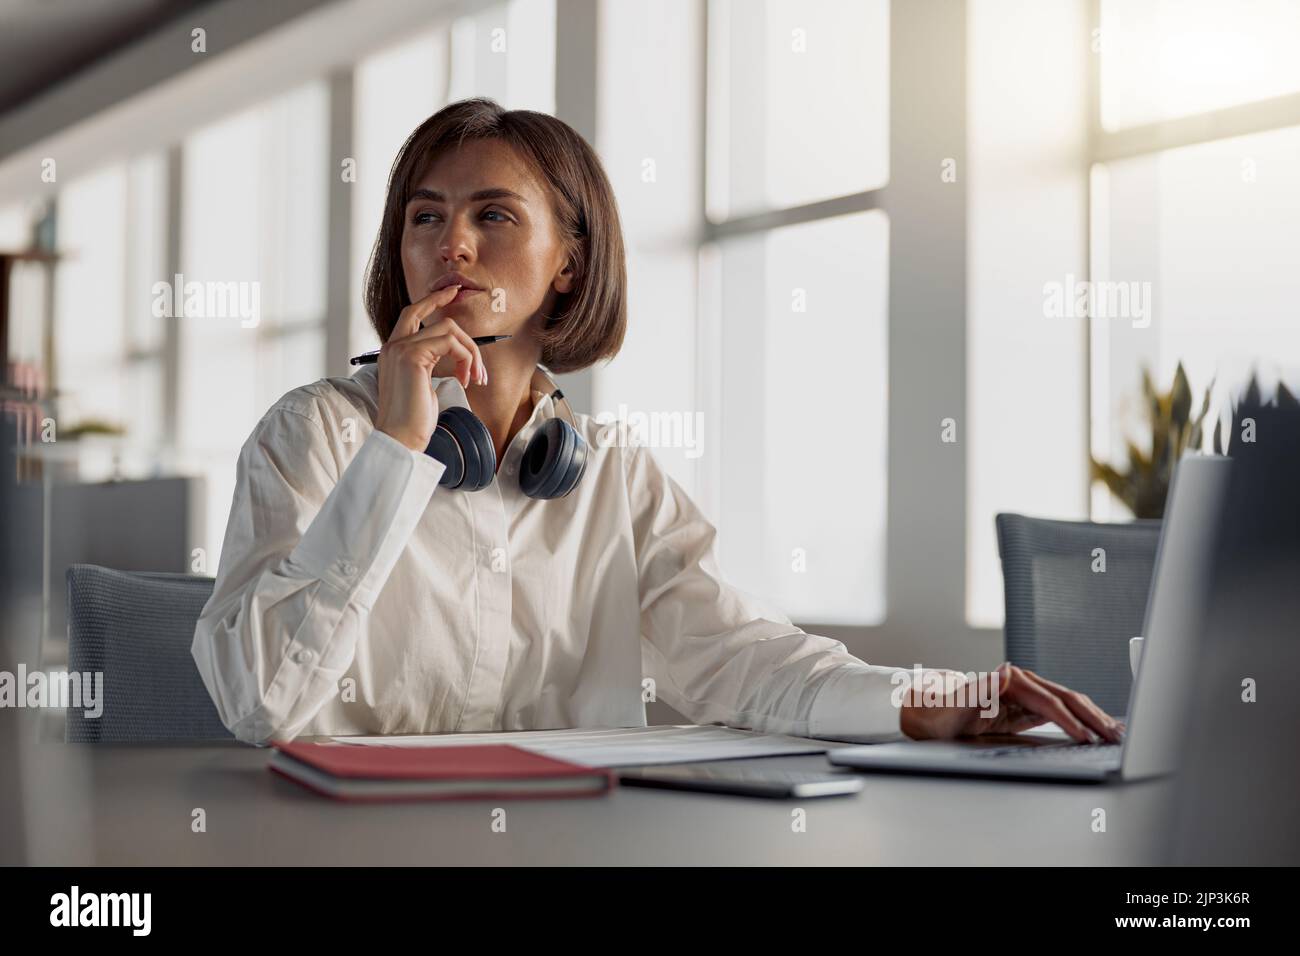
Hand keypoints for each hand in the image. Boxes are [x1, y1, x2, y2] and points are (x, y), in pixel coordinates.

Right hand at [374, 285, 487, 452]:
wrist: (400, 439)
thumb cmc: (413, 420)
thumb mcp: (423, 385)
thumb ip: (430, 364)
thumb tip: (457, 356)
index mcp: (393, 351)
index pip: (412, 313)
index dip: (433, 300)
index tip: (453, 291)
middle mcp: (393, 345)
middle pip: (434, 317)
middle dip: (462, 332)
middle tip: (478, 361)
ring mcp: (400, 348)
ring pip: (448, 330)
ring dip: (470, 353)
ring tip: (474, 379)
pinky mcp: (411, 356)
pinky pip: (450, 343)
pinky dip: (466, 359)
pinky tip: (466, 380)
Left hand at [898, 663, 1124, 743]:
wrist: (926, 712)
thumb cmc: (940, 710)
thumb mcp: (957, 703)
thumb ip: (981, 688)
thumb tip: (1006, 671)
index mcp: (1011, 681)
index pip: (1049, 703)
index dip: (1069, 721)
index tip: (1086, 738)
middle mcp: (1021, 683)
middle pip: (1066, 699)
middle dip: (1092, 717)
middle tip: (1116, 736)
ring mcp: (1025, 695)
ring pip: (1067, 704)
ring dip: (1092, 718)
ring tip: (1115, 732)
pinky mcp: (1024, 707)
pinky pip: (1058, 713)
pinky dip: (1078, 722)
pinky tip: (1092, 730)